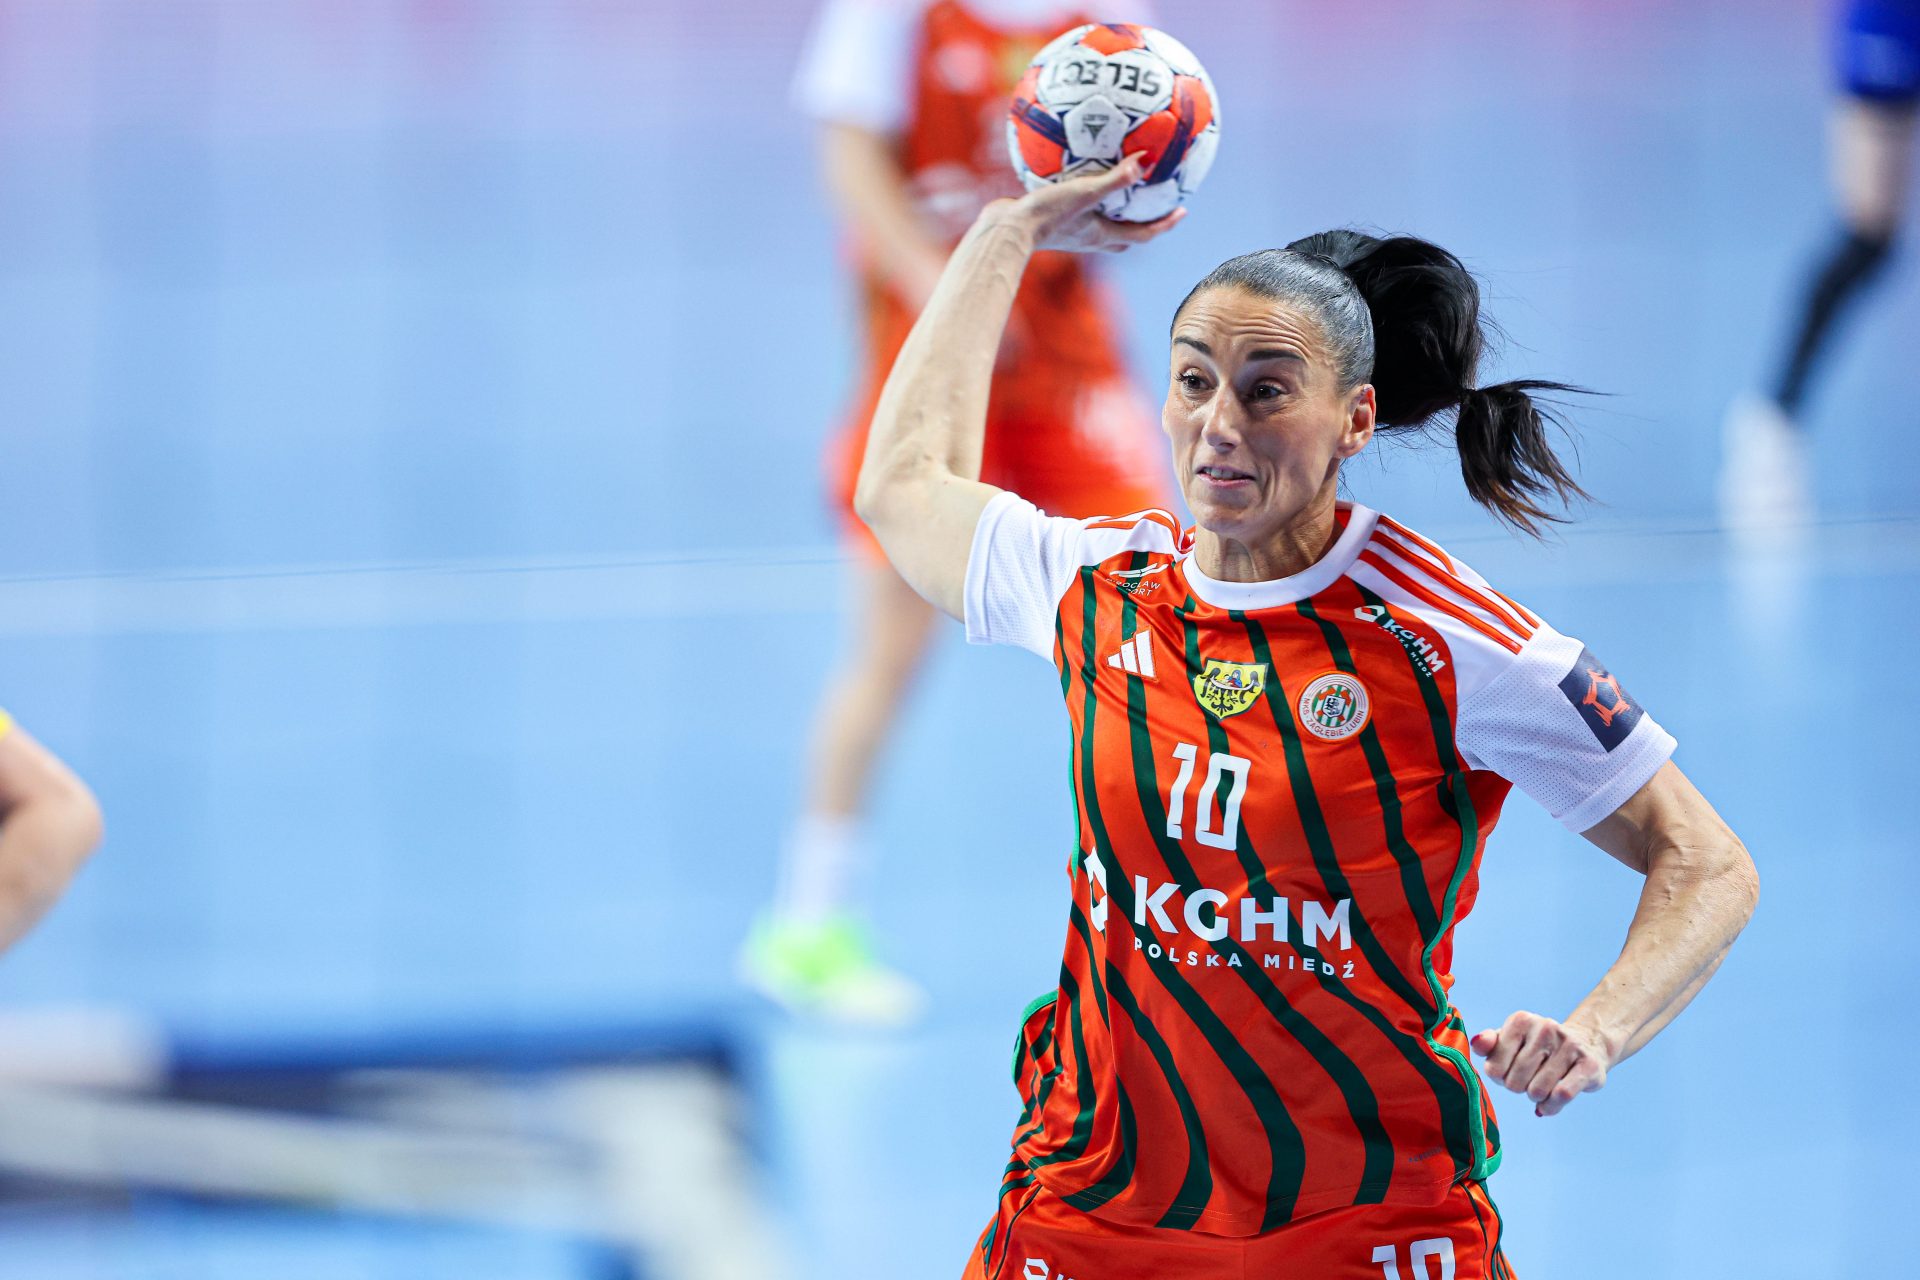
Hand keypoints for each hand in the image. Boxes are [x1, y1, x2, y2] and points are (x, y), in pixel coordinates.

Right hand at [984, 153, 1185, 253]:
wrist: (1005, 230)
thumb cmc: (1046, 214)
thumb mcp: (1084, 193)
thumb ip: (1115, 180)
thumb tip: (1145, 161)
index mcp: (1102, 235)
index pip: (1143, 234)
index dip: (1164, 224)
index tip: (1182, 211)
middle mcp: (1089, 237)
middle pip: (1124, 236)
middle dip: (1142, 224)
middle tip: (1154, 207)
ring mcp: (1070, 232)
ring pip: (1101, 225)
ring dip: (1112, 212)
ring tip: (1118, 189)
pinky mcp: (1052, 222)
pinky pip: (1076, 209)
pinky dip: (1084, 196)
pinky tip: (1076, 173)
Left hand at [1470, 1011, 1613, 1116]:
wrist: (1585, 1044)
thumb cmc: (1537, 1047)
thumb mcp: (1509, 1041)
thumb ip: (1488, 1044)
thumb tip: (1477, 1042)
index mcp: (1520, 1021)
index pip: (1494, 1068)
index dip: (1500, 1079)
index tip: (1509, 1072)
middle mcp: (1545, 1028)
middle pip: (1514, 1082)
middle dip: (1519, 1088)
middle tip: (1528, 1080)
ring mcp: (1569, 1045)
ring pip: (1537, 1091)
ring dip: (1536, 1098)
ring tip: (1541, 1087)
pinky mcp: (1589, 1065)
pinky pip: (1561, 1095)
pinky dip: (1551, 1106)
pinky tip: (1551, 1103)